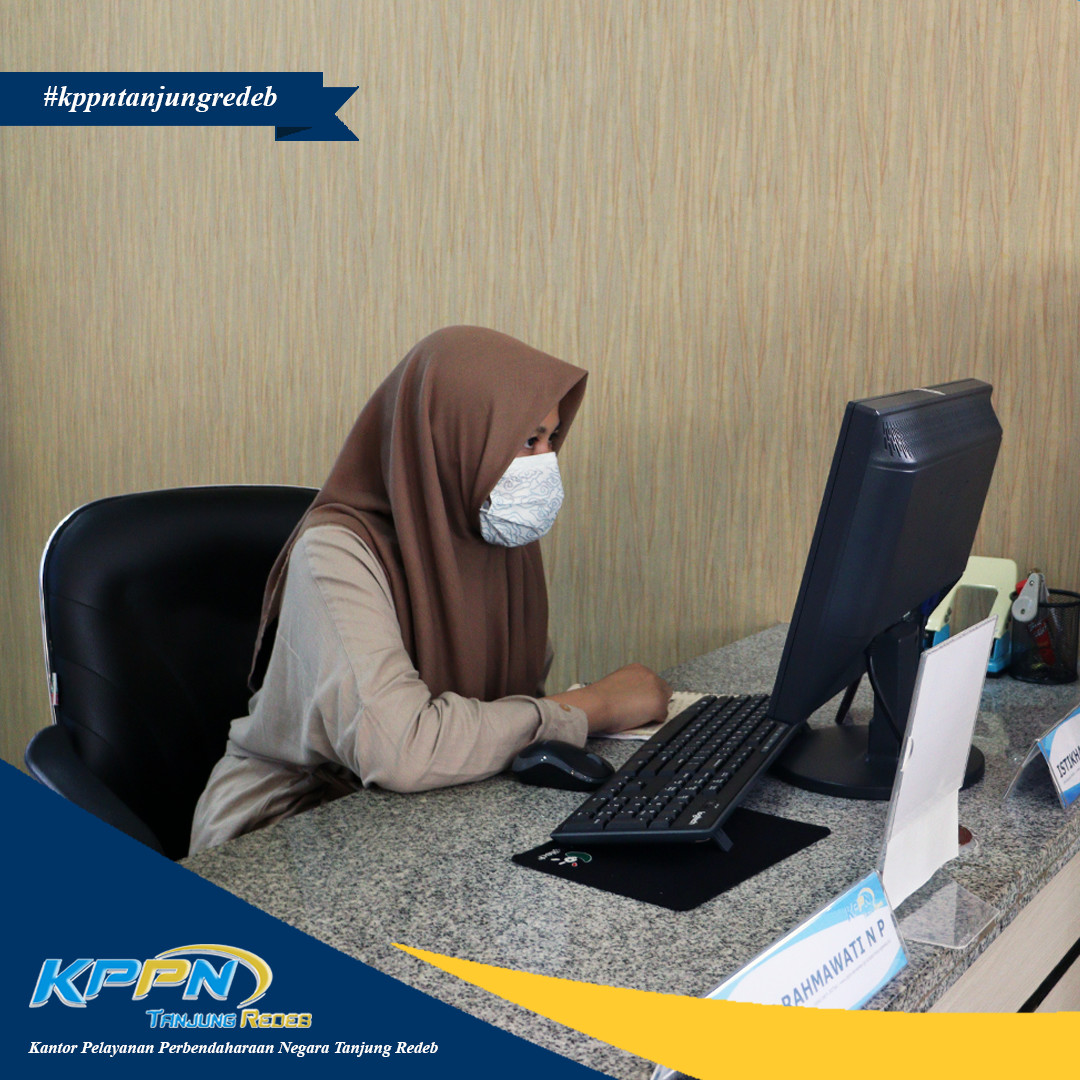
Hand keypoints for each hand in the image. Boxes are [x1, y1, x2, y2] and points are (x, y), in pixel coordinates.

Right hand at [549, 664, 671, 734]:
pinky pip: (662, 716)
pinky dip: (653, 721)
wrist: (597, 704)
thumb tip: (634, 696)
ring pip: (664, 703)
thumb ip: (629, 686)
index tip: (639, 701)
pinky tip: (639, 721)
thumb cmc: (600, 698)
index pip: (652, 681)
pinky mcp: (659, 704)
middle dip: (654, 700)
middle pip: (663, 690)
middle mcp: (649, 675)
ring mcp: (656, 689)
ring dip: (654, 710)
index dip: (646, 694)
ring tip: (637, 716)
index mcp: (638, 669)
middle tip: (640, 711)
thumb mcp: (617, 683)